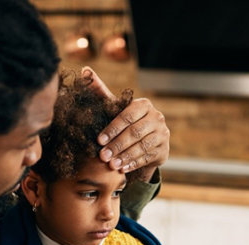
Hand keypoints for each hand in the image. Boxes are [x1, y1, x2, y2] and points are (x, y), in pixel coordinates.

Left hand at [82, 66, 168, 180]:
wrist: (142, 143)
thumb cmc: (123, 123)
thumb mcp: (112, 108)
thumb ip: (99, 91)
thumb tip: (84, 71)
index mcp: (144, 105)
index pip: (127, 116)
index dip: (112, 129)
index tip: (99, 140)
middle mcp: (157, 117)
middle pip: (135, 133)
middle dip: (117, 145)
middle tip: (103, 156)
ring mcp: (162, 134)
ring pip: (142, 146)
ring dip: (125, 156)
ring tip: (111, 164)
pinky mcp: (164, 150)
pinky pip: (147, 157)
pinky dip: (133, 164)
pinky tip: (122, 169)